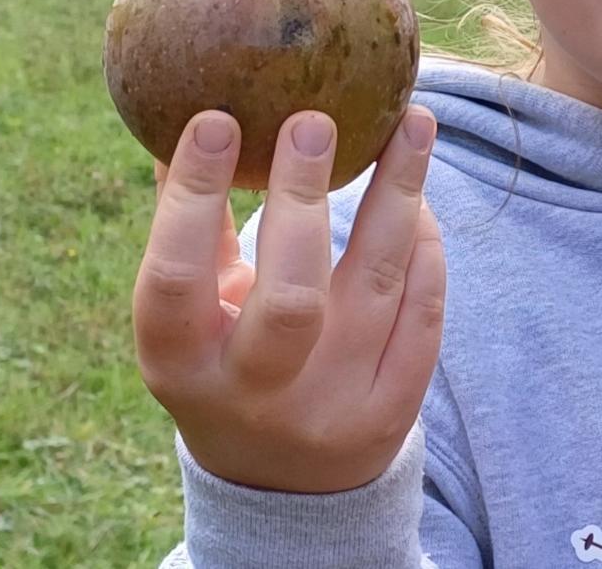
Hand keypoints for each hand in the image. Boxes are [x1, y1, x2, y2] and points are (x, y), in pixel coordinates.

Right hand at [133, 105, 444, 493]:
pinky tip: (420, 198)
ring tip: (411, 123)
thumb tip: (186, 110)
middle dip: (303, 201)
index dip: (192, 197)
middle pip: (289, 298)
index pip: (176, 277)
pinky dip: (425, 250)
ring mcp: (331, 409)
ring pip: (377, 288)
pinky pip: (422, 317)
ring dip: (397, 195)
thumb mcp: (186, 316)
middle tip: (314, 120)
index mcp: (181, 364)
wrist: (280, 489)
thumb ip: (189, 227)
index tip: (218, 118)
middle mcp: (255, 394)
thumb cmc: (220, 363)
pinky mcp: (391, 414)